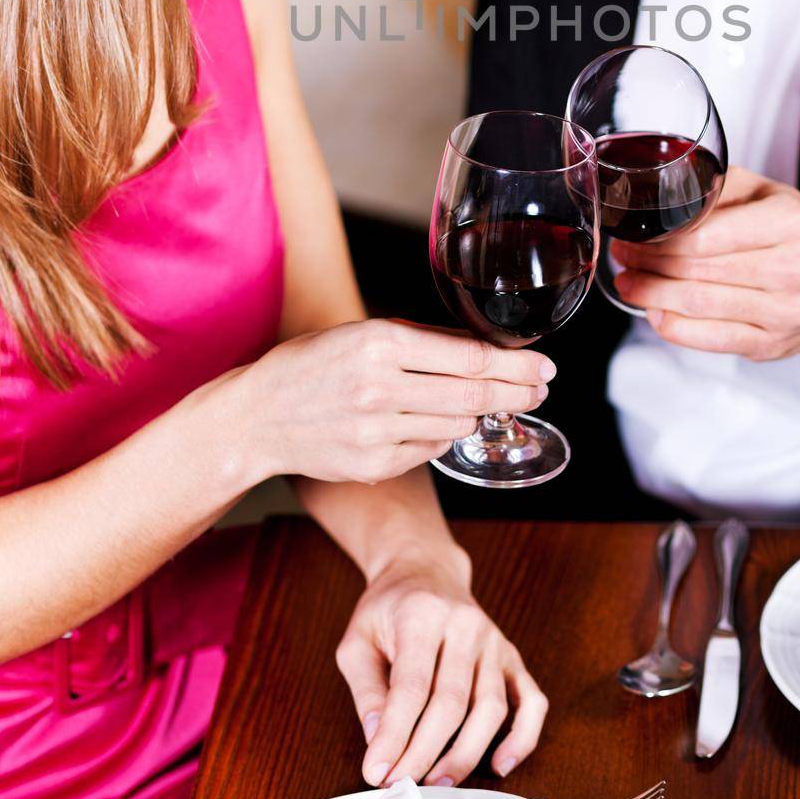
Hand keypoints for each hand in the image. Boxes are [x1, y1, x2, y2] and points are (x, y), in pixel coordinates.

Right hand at [246, 319, 555, 484]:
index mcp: (379, 342)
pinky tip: (446, 421)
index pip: (470, 357)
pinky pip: (432, 448)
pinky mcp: (373, 465)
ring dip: (483, 411)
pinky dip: (446, 433)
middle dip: (518, 391)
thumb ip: (420, 340)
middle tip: (542, 387)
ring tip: (497, 400)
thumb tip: (481, 346)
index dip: (515, 364)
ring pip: (458, 422)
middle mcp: (380, 387)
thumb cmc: (312, 365)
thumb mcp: (361, 333)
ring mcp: (377, 431)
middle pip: (474, 393)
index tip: (543, 364)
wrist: (256, 416)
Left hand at [337, 550, 547, 788]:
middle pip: (452, 702)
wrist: (426, 571)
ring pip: (491, 707)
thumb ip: (366, 690)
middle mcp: (465, 625)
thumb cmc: (388, 610)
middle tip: (399, 785)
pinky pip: (531, 701)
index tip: (378, 771)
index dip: (396, 734)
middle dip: (424, 752)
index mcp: (422, 615)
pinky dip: (522, 737)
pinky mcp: (512, 656)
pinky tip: (500, 763)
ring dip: (465, 754)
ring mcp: (494, 640)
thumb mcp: (358, 640)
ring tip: (436, 782)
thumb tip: (378, 741)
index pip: (412, 684)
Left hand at [612, 166, 799, 385]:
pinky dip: (675, 327)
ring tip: (628, 282)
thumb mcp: (769, 194)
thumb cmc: (798, 234)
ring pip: (701, 306)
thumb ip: (720, 187)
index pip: (708, 236)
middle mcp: (794, 270)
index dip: (660, 239)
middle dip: (649, 264)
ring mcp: (784, 313)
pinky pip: (712, 339)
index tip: (633, 234)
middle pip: (699, 271)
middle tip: (623, 255)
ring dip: (652, 295)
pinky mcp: (771, 345)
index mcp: (790, 224)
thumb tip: (660, 188)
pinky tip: (654, 311)